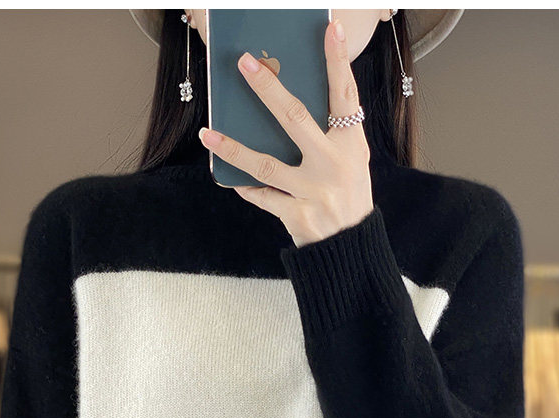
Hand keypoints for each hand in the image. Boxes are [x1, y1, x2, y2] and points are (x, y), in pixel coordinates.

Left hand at [198, 18, 373, 248]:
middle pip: (294, 118)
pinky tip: (226, 176)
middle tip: (245, 63)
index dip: (338, 61)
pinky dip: (244, 186)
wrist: (352, 248)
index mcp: (351, 144)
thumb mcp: (351, 160)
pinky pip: (262, 195)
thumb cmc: (347, 195)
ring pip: (265, 163)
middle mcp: (332, 164)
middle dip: (268, 89)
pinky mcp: (297, 215)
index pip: (345, 94)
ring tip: (207, 133)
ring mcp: (313, 191)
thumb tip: (284, 104)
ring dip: (232, 147)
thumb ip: (328, 133)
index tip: (330, 28)